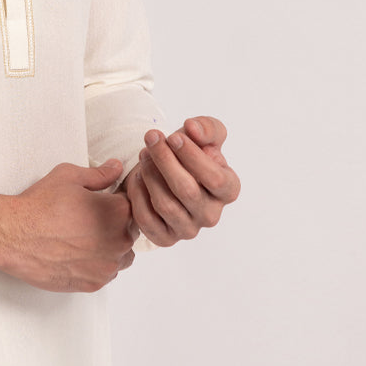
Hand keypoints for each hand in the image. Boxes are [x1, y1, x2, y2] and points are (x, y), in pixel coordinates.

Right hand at [0, 160, 138, 292]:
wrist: (14, 236)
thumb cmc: (39, 205)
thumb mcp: (69, 176)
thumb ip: (100, 173)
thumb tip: (116, 167)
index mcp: (118, 212)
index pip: (132, 204)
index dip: (117, 199)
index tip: (103, 199)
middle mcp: (119, 241)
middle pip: (129, 230)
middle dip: (115, 223)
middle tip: (89, 217)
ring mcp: (107, 265)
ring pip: (122, 255)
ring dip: (111, 246)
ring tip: (85, 236)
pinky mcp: (94, 283)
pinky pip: (106, 273)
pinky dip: (98, 264)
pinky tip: (78, 252)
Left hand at [123, 116, 239, 246]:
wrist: (164, 171)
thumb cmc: (187, 152)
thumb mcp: (202, 134)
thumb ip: (206, 128)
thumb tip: (193, 129)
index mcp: (228, 190)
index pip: (216, 179)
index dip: (193, 157)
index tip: (173, 136)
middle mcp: (211, 215)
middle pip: (187, 190)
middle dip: (165, 160)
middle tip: (151, 138)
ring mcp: (188, 229)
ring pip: (166, 205)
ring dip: (150, 175)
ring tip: (144, 154)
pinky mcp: (165, 237)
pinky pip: (147, 220)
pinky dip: (138, 195)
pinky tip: (136, 177)